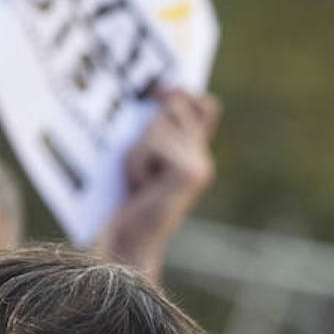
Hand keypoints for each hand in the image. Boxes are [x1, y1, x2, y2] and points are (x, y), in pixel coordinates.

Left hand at [97, 87, 219, 279]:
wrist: (129, 242)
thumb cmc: (127, 201)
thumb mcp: (139, 157)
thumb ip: (155, 130)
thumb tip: (164, 92)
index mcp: (194, 154)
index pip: (206, 106)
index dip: (185, 94)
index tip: (158, 91)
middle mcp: (203, 159)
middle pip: (177, 106)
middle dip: (148, 124)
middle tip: (141, 164)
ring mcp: (200, 166)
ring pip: (159, 125)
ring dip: (137, 148)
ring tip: (138, 179)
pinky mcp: (189, 173)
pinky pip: (154, 142)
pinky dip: (137, 161)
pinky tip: (141, 186)